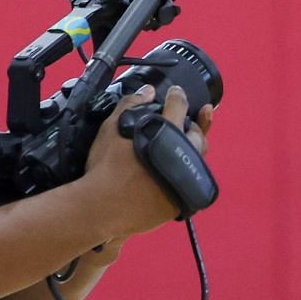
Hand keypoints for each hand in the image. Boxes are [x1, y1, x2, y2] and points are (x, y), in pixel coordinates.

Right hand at [82, 85, 202, 236]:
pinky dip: (186, 174)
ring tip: (181, 147)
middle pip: (197, 135)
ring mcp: (186, 179)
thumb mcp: (112, 129)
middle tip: (183, 124)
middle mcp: (183, 154)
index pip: (179, 106)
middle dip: (193, 126)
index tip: (176, 94)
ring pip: (198, 159)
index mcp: (167, 132)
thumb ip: (131, 105)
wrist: (103, 208)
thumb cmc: (105, 168)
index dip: (178, 97)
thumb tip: (149, 91)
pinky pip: (192, 182)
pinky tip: (177, 171)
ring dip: (192, 150)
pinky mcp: (184, 200)